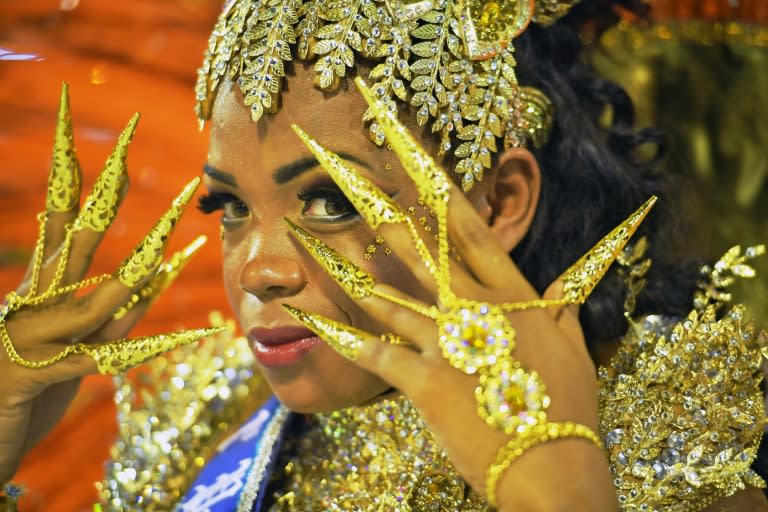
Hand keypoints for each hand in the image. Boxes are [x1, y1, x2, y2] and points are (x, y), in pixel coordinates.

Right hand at [0, 85, 216, 483]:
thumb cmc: (28, 388)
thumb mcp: (76, 342)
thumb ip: (113, 312)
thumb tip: (154, 274)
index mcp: (40, 287)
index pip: (59, 216)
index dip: (74, 172)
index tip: (90, 126)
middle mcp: (35, 302)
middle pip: (75, 234)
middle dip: (106, 188)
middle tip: (129, 135)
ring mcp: (32, 337)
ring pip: (90, 300)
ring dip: (133, 276)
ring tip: (172, 248)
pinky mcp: (37, 376)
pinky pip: (101, 361)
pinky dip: (150, 350)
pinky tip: (189, 338)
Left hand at [280, 79, 649, 509]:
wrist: (553, 468)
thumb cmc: (566, 405)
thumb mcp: (572, 346)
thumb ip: (565, 306)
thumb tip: (571, 280)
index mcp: (510, 291)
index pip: (464, 222)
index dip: (431, 178)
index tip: (402, 142)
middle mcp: (472, 306)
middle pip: (413, 241)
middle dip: (370, 198)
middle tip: (332, 164)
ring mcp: (443, 341)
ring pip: (381, 289)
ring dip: (338, 258)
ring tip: (299, 229)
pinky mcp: (421, 379)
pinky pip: (369, 351)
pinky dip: (334, 333)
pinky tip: (300, 315)